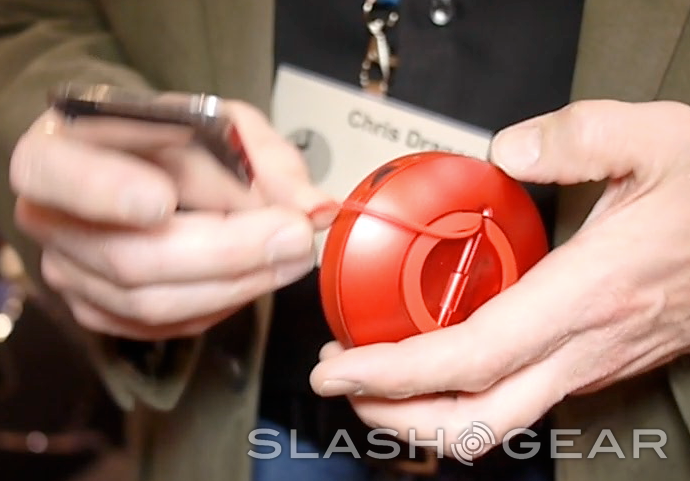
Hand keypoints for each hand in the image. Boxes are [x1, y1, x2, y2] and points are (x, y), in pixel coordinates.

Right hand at [10, 99, 336, 339]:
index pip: (62, 178)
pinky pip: (168, 327)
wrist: (144, 168)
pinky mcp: (104, 312)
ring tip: (293, 256)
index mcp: (57, 155)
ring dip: (239, 284)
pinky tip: (256, 277)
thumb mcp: (222, 126)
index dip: (107, 193)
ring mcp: (74, 276)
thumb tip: (315, 211)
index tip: (160, 202)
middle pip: (132, 258)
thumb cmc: (173, 139)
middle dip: (227, 252)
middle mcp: (52, 222)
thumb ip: (268, 162)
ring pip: (156, 304)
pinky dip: (223, 303)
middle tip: (294, 236)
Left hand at [309, 100, 689, 459]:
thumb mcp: (655, 140)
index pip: (468, 359)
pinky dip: (465, 393)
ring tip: (380, 382)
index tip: (341, 367)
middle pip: (474, 420)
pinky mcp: (596, 357)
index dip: (394, 373)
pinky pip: (518, 396)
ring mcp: (591, 361)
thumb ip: (573, 137)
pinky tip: (442, 363)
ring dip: (426, 415)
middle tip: (345, 383)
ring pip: (497, 422)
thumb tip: (506, 151)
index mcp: (587, 295)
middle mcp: (585, 344)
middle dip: (395, 415)